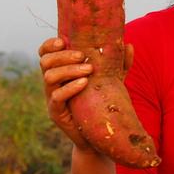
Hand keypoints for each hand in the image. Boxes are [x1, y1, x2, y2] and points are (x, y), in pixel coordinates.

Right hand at [38, 37, 133, 152]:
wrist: (100, 134)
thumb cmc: (103, 102)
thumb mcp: (112, 80)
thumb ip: (119, 63)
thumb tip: (128, 44)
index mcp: (62, 71)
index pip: (46, 53)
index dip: (50, 44)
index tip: (63, 40)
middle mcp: (53, 83)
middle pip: (45, 61)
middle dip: (62, 55)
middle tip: (82, 55)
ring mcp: (52, 98)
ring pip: (48, 77)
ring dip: (68, 70)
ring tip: (89, 69)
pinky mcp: (56, 113)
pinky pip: (56, 97)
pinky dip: (69, 88)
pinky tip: (84, 83)